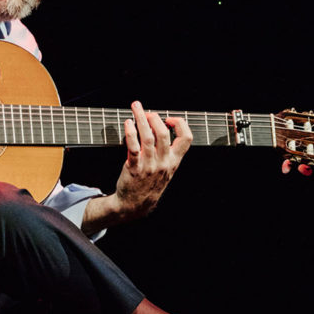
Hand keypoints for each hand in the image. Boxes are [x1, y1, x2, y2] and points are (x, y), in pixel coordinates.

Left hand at [112, 100, 192, 218]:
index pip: (186, 139)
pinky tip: (127, 124)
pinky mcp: (134, 168)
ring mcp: (149, 165)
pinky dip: (130, 133)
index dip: (180, 124)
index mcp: (174, 161)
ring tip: (136, 109)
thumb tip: (161, 128)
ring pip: (147, 138)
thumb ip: (167, 152)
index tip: (169, 118)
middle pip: (163, 134)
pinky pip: (133, 147)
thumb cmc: (150, 184)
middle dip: (155, 118)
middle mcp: (163, 162)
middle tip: (146, 111)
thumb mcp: (166, 170)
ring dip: (141, 119)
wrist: (135, 204)